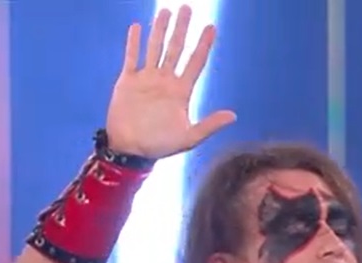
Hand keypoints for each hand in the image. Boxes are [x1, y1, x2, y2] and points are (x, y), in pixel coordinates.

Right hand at [106, 6, 236, 158]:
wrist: (131, 150)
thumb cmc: (160, 146)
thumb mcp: (189, 138)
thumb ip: (209, 125)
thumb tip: (233, 115)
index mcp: (181, 92)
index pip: (195, 62)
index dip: (204, 45)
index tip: (211, 27)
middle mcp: (165, 81)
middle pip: (176, 49)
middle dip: (182, 29)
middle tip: (187, 8)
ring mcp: (147, 79)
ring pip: (155, 48)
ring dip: (159, 30)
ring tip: (165, 11)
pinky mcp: (128, 81)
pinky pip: (131, 58)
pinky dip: (133, 43)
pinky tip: (136, 27)